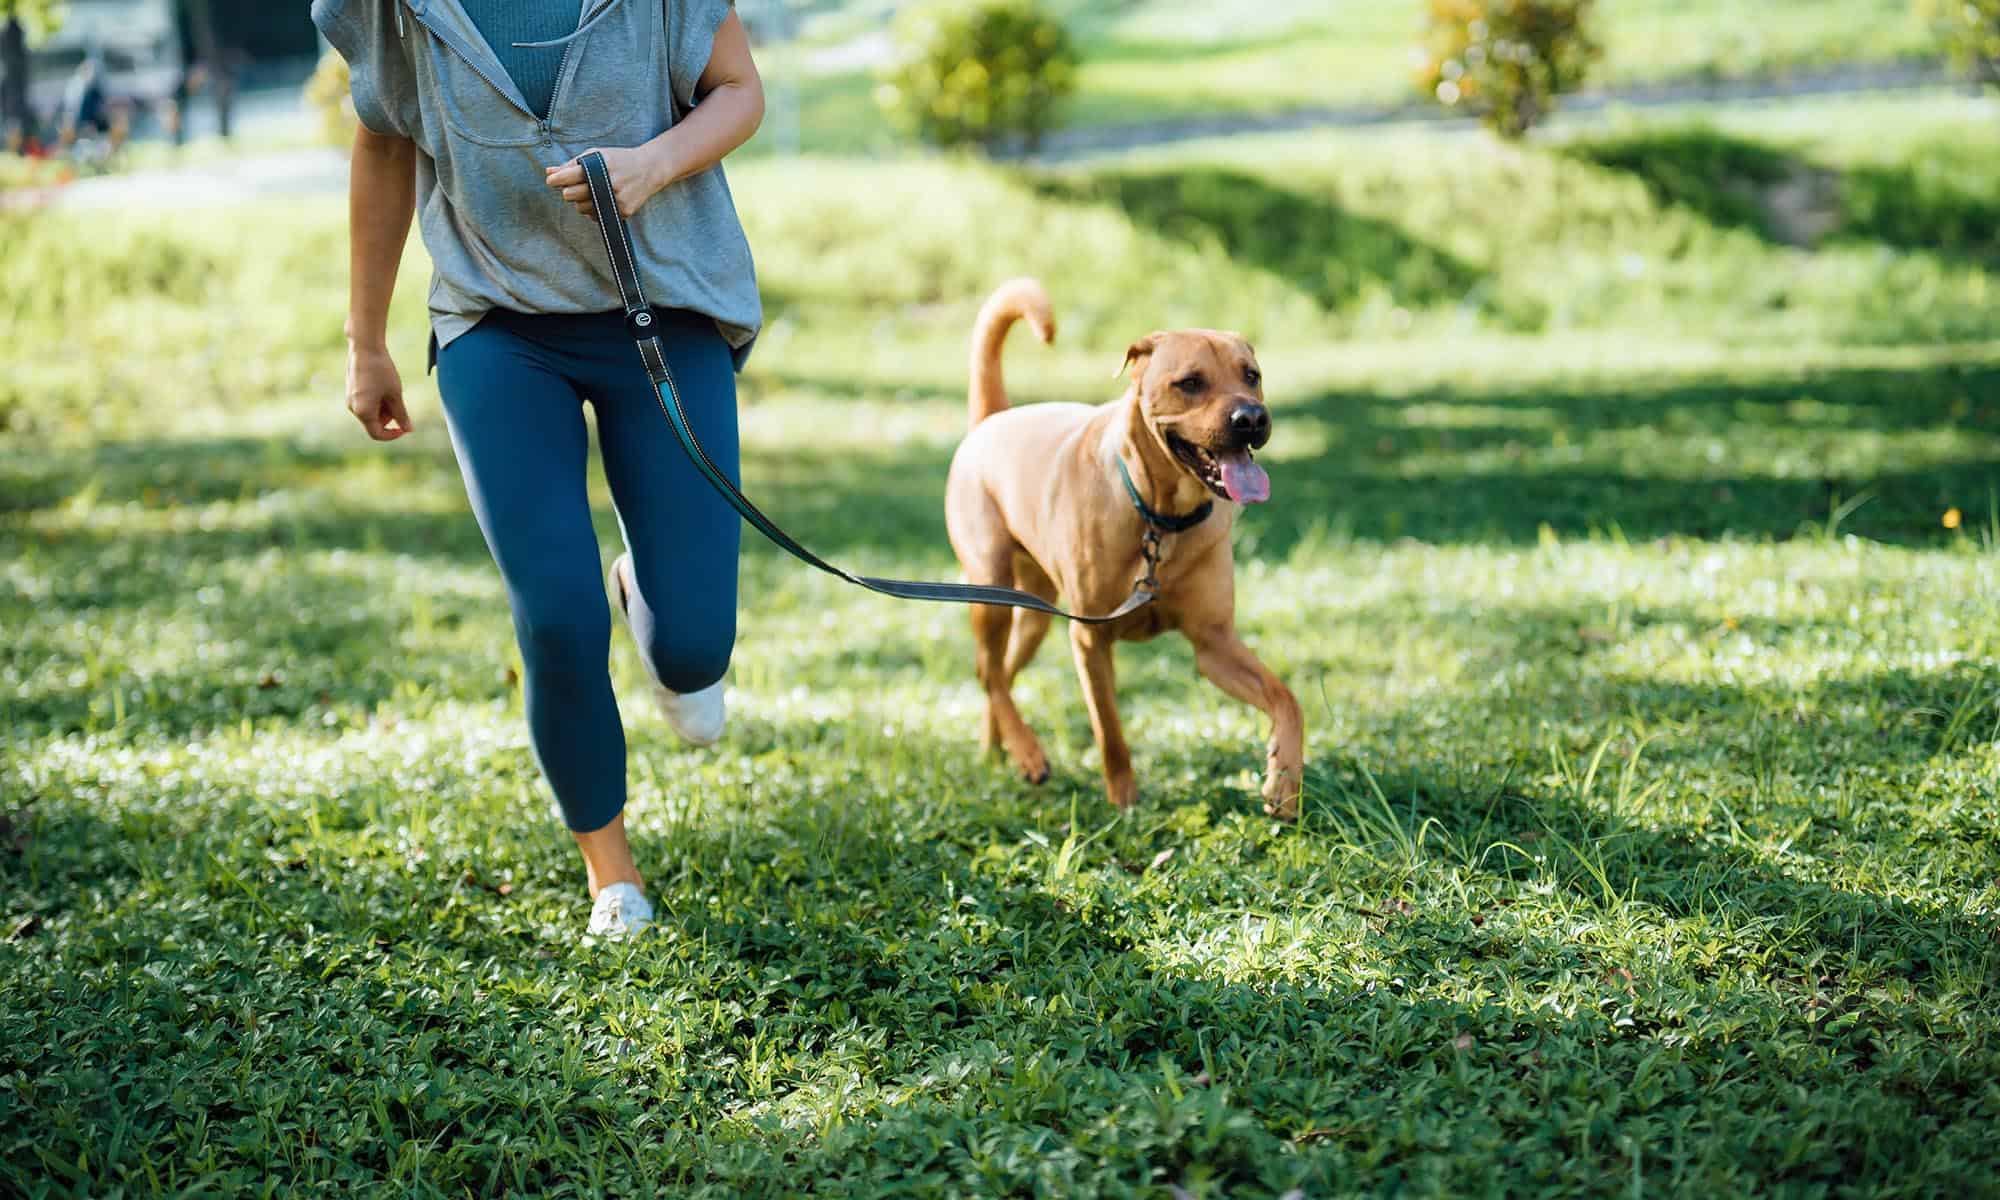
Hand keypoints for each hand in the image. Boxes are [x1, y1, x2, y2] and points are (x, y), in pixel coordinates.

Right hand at [346, 342, 412, 440]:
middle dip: (389, 418)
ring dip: (384, 408)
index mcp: (363, 411)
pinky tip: (384, 385)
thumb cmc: (382, 370)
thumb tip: (408, 430)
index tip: (405, 428)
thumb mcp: (395, 394)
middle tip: (399, 400)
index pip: (377, 434)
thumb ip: (401, 415)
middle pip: (374, 423)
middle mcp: (353, 408)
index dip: (393, 435)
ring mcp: (350, 399)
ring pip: (371, 413)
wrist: (365, 347)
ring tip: (392, 390)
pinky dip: (377, 401)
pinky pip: (365, 403)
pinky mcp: (351, 390)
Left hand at [545, 145, 667, 220]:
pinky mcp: (623, 211)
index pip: (566, 177)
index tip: (552, 181)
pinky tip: (604, 200)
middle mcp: (607, 183)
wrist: (649, 169)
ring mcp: (616, 199)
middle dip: (568, 191)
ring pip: (581, 209)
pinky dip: (595, 210)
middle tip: (576, 186)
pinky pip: (595, 217)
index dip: (555, 180)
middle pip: (570, 195)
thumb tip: (549, 172)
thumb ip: (571, 164)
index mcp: (598, 166)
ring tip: (594, 192)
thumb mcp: (596, 156)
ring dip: (583, 202)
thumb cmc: (618, 160)